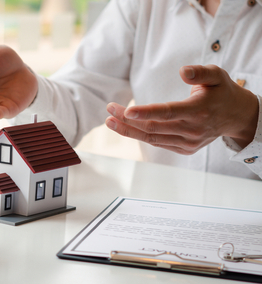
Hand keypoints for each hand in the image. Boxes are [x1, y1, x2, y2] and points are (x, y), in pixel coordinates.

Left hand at [105, 65, 258, 154]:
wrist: (236, 117)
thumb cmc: (222, 92)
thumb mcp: (217, 75)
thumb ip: (200, 72)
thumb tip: (182, 71)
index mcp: (199, 110)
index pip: (168, 113)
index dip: (146, 113)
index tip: (127, 111)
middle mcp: (193, 129)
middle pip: (154, 127)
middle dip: (128, 120)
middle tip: (109, 110)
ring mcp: (188, 142)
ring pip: (152, 138)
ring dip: (128, 130)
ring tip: (110, 121)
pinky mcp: (184, 149)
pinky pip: (158, 143)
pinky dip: (140, 136)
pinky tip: (126, 127)